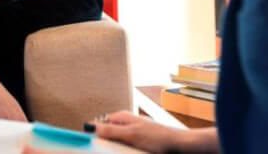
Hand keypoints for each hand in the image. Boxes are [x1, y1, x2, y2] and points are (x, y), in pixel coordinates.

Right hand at [93, 111, 218, 152]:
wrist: (180, 145)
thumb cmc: (159, 137)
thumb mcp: (131, 134)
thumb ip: (110, 130)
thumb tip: (89, 126)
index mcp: (121, 117)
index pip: (99, 124)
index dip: (94, 134)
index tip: (88, 145)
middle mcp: (125, 124)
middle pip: (106, 135)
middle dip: (104, 144)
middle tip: (105, 151)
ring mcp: (132, 133)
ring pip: (115, 143)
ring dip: (115, 150)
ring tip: (120, 152)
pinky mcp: (138, 143)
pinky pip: (125, 148)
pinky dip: (124, 151)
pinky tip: (126, 153)